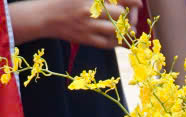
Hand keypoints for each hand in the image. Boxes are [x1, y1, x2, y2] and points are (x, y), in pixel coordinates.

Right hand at [12, 0, 141, 48]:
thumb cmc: (66, 2)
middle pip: (119, 14)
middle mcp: (90, 9)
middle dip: (128, 16)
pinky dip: (117, 42)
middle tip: (130, 17)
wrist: (46, 17)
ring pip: (116, 31)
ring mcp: (88, 25)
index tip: (139, 4)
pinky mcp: (86, 39)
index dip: (131, 1)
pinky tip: (120, 40)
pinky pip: (107, 43)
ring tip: (128, 29)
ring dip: (125, 31)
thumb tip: (120, 5)